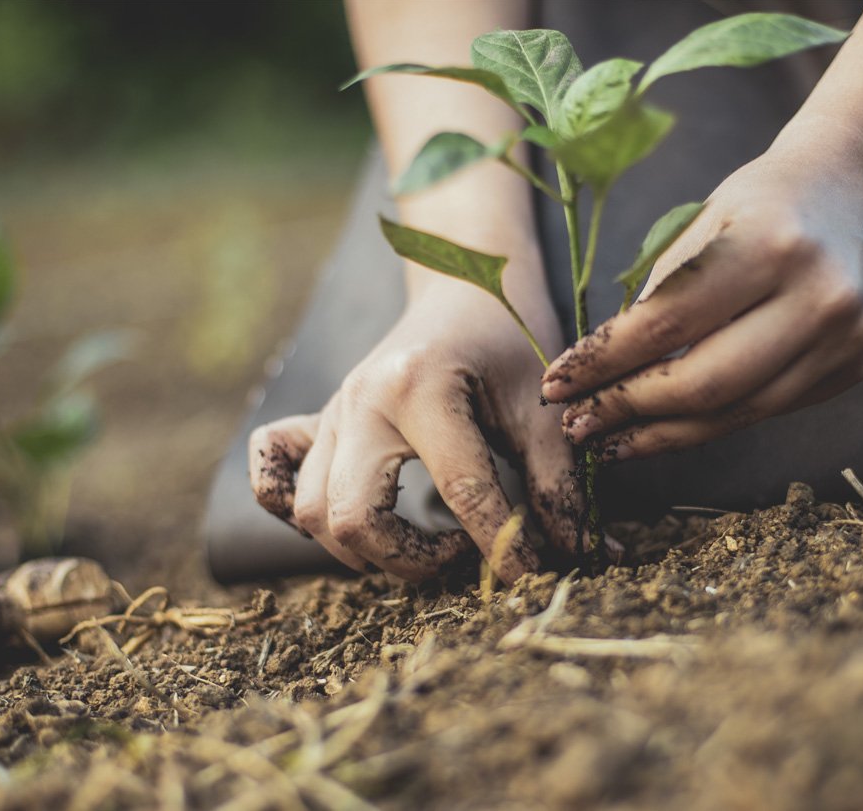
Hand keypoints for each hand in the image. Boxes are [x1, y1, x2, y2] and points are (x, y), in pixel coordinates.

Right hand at [250, 278, 575, 583]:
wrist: (465, 286)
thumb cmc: (509, 342)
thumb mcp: (543, 408)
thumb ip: (562, 484)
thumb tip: (591, 556)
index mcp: (421, 388)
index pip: (460, 492)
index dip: (501, 548)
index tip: (532, 576)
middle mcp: (361, 401)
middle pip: (354, 517)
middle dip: (410, 560)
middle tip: (460, 555)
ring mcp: (330, 412)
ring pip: (313, 512)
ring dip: (365, 549)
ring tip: (423, 541)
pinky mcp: (316, 420)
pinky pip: (271, 470)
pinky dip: (290, 504)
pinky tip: (344, 520)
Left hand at [541, 132, 862, 460]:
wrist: (858, 184)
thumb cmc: (761, 200)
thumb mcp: (702, 223)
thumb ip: (658, 297)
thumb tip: (598, 376)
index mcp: (771, 244)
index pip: (666, 324)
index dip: (603, 362)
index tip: (555, 384)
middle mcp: (819, 296)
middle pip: (703, 383)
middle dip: (628, 409)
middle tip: (577, 424)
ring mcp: (845, 339)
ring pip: (735, 413)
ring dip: (663, 435)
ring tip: (610, 441)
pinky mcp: (853, 368)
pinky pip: (764, 410)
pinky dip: (708, 423)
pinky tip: (665, 428)